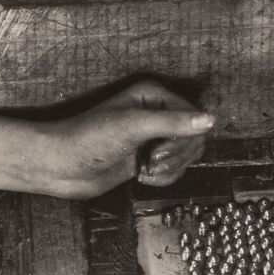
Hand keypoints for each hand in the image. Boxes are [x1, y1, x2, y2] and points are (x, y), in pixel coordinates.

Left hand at [42, 81, 214, 197]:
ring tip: (146, 169)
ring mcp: (152, 137)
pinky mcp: (147, 158)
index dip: (183, 137)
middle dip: (176, 155)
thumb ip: (174, 123)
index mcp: (154, 96)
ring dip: (170, 169)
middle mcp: (156, 114)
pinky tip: (142, 176)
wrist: (63, 166)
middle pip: (194, 137)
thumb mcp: (134, 127)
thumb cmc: (89, 139)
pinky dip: (163, 178)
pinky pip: (174, 170)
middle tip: (151, 160)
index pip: (194, 116)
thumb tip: (210, 120)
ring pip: (186, 156)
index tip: (159, 149)